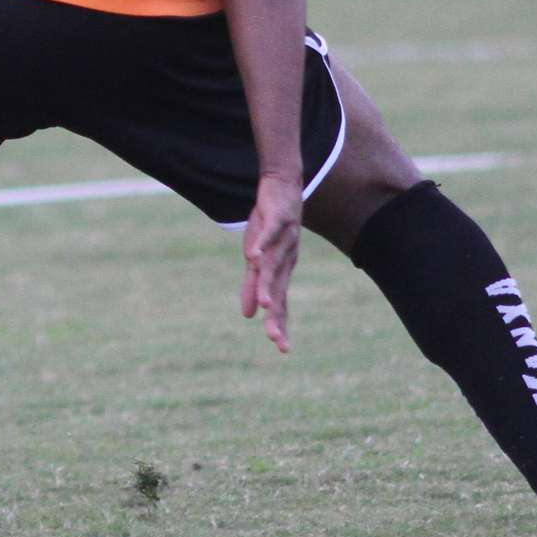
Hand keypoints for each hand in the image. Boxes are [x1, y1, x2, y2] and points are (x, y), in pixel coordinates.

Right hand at [239, 174, 302, 353]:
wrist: (282, 187)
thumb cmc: (269, 228)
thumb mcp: (257, 260)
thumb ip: (253, 287)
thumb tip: (249, 315)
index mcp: (281, 271)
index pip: (281, 302)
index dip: (281, 323)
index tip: (282, 349)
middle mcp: (286, 259)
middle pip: (279, 290)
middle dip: (277, 314)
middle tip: (276, 339)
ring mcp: (284, 239)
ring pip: (274, 266)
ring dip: (267, 285)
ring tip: (263, 305)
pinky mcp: (278, 218)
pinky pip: (270, 233)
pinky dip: (262, 243)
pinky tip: (254, 254)